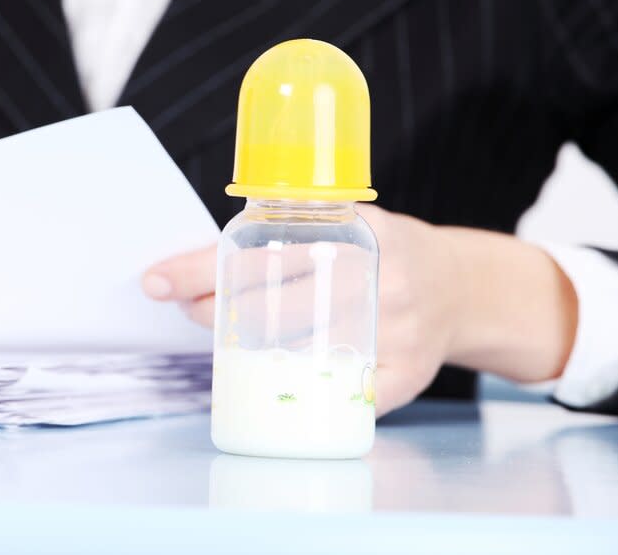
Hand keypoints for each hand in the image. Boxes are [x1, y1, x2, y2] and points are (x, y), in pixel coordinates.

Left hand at [142, 204, 577, 416]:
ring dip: (246, 350)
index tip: (156, 282)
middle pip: (272, 309)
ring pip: (299, 354)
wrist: (461, 287)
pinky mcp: (406, 374)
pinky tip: (275, 382)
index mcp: (355, 233)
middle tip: (191, 308)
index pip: (260, 254)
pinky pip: (344, 397)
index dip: (201, 270)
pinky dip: (303, 394)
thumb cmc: (381, 253)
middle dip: (214, 312)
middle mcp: (377, 280)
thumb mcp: (342, 221)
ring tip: (223, 334)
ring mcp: (395, 332)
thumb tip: (201, 258)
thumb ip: (287, 229)